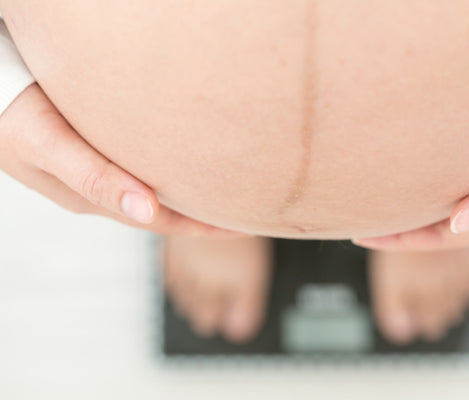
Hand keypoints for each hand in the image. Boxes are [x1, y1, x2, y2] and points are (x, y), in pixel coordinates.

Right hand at [0, 83, 246, 236]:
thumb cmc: (9, 110)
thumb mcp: (48, 145)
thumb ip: (94, 178)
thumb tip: (148, 210)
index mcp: (90, 197)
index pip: (158, 221)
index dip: (199, 227)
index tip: (239, 228)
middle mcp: (98, 189)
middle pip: (161, 209)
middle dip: (201, 215)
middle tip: (246, 211)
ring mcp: (97, 171)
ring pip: (154, 189)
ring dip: (189, 193)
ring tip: (226, 191)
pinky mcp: (96, 149)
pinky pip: (142, 167)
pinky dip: (172, 171)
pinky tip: (188, 163)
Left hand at [353, 117, 468, 250]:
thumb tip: (459, 221)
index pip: (445, 237)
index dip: (403, 240)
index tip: (365, 236)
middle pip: (440, 231)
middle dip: (399, 233)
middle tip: (357, 224)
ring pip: (448, 216)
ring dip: (412, 217)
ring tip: (378, 211)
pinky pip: (462, 198)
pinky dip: (433, 199)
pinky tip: (418, 191)